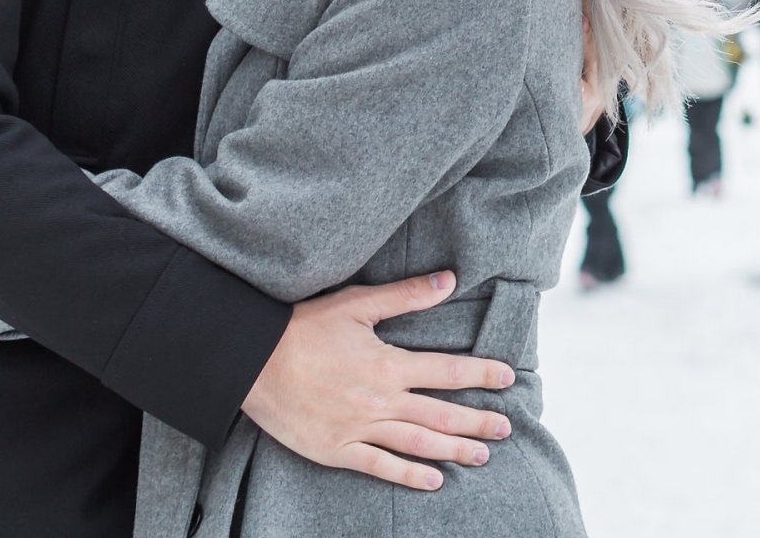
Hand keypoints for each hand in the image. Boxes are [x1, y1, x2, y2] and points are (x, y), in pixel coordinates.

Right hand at [241, 271, 514, 490]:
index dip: (481, 374)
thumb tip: (449, 280)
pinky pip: (380, 466)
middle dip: (477, 422)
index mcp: (388, 363)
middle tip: (506, 428)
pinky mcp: (336, 450)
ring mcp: (358, 428)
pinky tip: (434, 481)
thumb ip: (405, 296)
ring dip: (454, 451)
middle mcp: (380, 400)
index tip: (508, 377)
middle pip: (441, 415)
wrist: (251, 362)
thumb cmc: (302, 328)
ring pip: (418, 444)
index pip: (448, 370)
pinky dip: (410, 475)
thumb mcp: (356, 304)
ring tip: (482, 456)